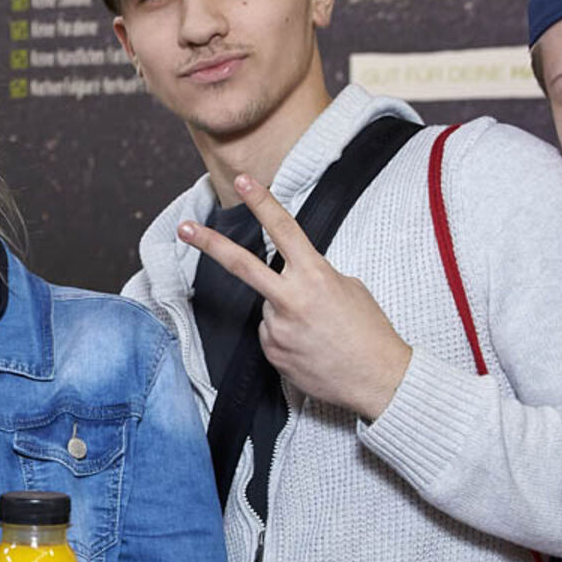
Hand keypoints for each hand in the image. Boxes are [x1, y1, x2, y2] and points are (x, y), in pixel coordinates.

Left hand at [178, 173, 411, 418]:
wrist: (378, 380)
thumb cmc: (369, 332)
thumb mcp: (349, 289)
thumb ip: (314, 276)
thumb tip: (292, 277)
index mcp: (316, 276)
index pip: (284, 229)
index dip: (262, 202)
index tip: (243, 182)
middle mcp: (292, 299)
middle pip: (242, 265)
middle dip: (210, 244)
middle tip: (184, 228)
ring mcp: (278, 328)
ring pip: (268, 309)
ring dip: (285, 315)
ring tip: (317, 333)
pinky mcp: (272, 353)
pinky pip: (270, 336)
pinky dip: (285, 338)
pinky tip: (309, 348)